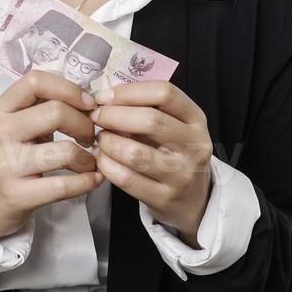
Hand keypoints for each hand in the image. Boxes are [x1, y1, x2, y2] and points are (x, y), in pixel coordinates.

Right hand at [0, 70, 101, 240]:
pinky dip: (87, 182)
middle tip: (91, 137)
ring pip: (64, 151)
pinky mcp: (16, 195)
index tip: (88, 105)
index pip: (36, 82)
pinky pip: (63, 186)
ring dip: (89, 158)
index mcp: (0, 109)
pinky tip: (92, 180)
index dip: (70, 89)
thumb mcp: (14, 127)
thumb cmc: (8, 159)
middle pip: (56, 112)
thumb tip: (87, 102)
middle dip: (85, 124)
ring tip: (91, 162)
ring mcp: (5, 165)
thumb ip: (41, 108)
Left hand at [90, 80, 213, 246]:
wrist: (193, 199)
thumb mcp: (174, 126)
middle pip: (150, 121)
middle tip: (95, 117)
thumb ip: (147, 109)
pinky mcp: (164, 198)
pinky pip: (126, 178)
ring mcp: (181, 174)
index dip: (129, 92)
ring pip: (135, 153)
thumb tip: (105, 98)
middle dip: (113, 115)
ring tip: (100, 139)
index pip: (164, 93)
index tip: (105, 96)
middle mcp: (194, 145)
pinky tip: (102, 159)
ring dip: (108, 142)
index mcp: (196, 119)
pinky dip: (107, 165)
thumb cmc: (175, 153)